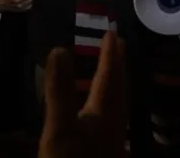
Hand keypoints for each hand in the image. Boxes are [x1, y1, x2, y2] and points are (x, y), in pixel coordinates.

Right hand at [39, 31, 126, 157]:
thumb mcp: (59, 128)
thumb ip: (60, 91)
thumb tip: (59, 49)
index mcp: (105, 113)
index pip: (109, 77)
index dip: (109, 55)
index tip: (111, 33)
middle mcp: (114, 123)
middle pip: (118, 88)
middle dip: (117, 65)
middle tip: (120, 44)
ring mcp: (112, 139)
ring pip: (118, 103)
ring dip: (116, 83)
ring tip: (114, 70)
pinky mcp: (107, 150)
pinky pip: (113, 116)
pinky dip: (110, 102)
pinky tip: (102, 111)